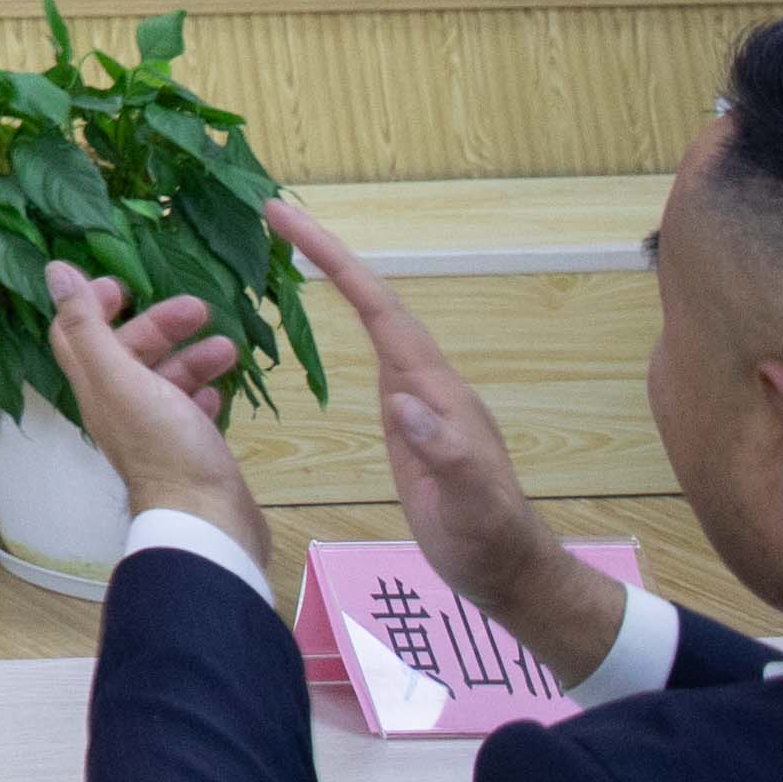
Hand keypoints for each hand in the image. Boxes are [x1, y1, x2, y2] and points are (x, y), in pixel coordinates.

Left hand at [46, 266, 259, 555]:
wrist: (207, 519)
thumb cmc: (163, 445)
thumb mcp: (119, 377)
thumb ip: (88, 326)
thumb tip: (55, 271)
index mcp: (97, 387)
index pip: (78, 336)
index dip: (92, 304)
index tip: (123, 282)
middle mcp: (119, 407)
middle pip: (130, 353)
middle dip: (160, 325)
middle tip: (199, 307)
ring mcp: (154, 431)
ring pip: (166, 380)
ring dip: (191, 357)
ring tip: (227, 347)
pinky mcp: (187, 450)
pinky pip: (189, 412)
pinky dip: (201, 392)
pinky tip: (219, 389)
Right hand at [282, 204, 609, 674]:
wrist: (509, 570)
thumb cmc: (489, 538)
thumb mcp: (472, 502)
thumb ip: (445, 452)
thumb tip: (401, 399)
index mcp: (436, 389)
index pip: (381, 309)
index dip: (336, 262)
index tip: (288, 221)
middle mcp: (426, 381)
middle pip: (375, 299)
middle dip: (328, 252)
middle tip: (274, 211)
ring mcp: (417, 399)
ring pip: (374, 320)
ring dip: (336, 277)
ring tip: (290, 243)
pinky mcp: (406, 421)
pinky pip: (371, 351)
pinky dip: (344, 319)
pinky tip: (325, 316)